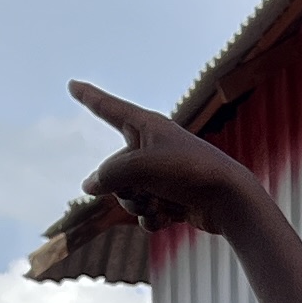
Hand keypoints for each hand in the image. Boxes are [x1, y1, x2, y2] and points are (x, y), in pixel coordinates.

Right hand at [72, 82, 264, 238]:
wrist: (229, 200)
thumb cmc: (188, 172)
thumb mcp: (140, 168)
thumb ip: (108, 174)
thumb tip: (90, 186)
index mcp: (147, 126)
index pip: (108, 108)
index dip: (89, 96)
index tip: (72, 84)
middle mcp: (151, 147)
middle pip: (113, 170)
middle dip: (123, 187)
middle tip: (147, 188)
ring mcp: (161, 174)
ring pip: (127, 195)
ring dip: (138, 204)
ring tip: (161, 203)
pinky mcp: (171, 198)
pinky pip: (145, 212)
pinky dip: (153, 218)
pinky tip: (170, 217)